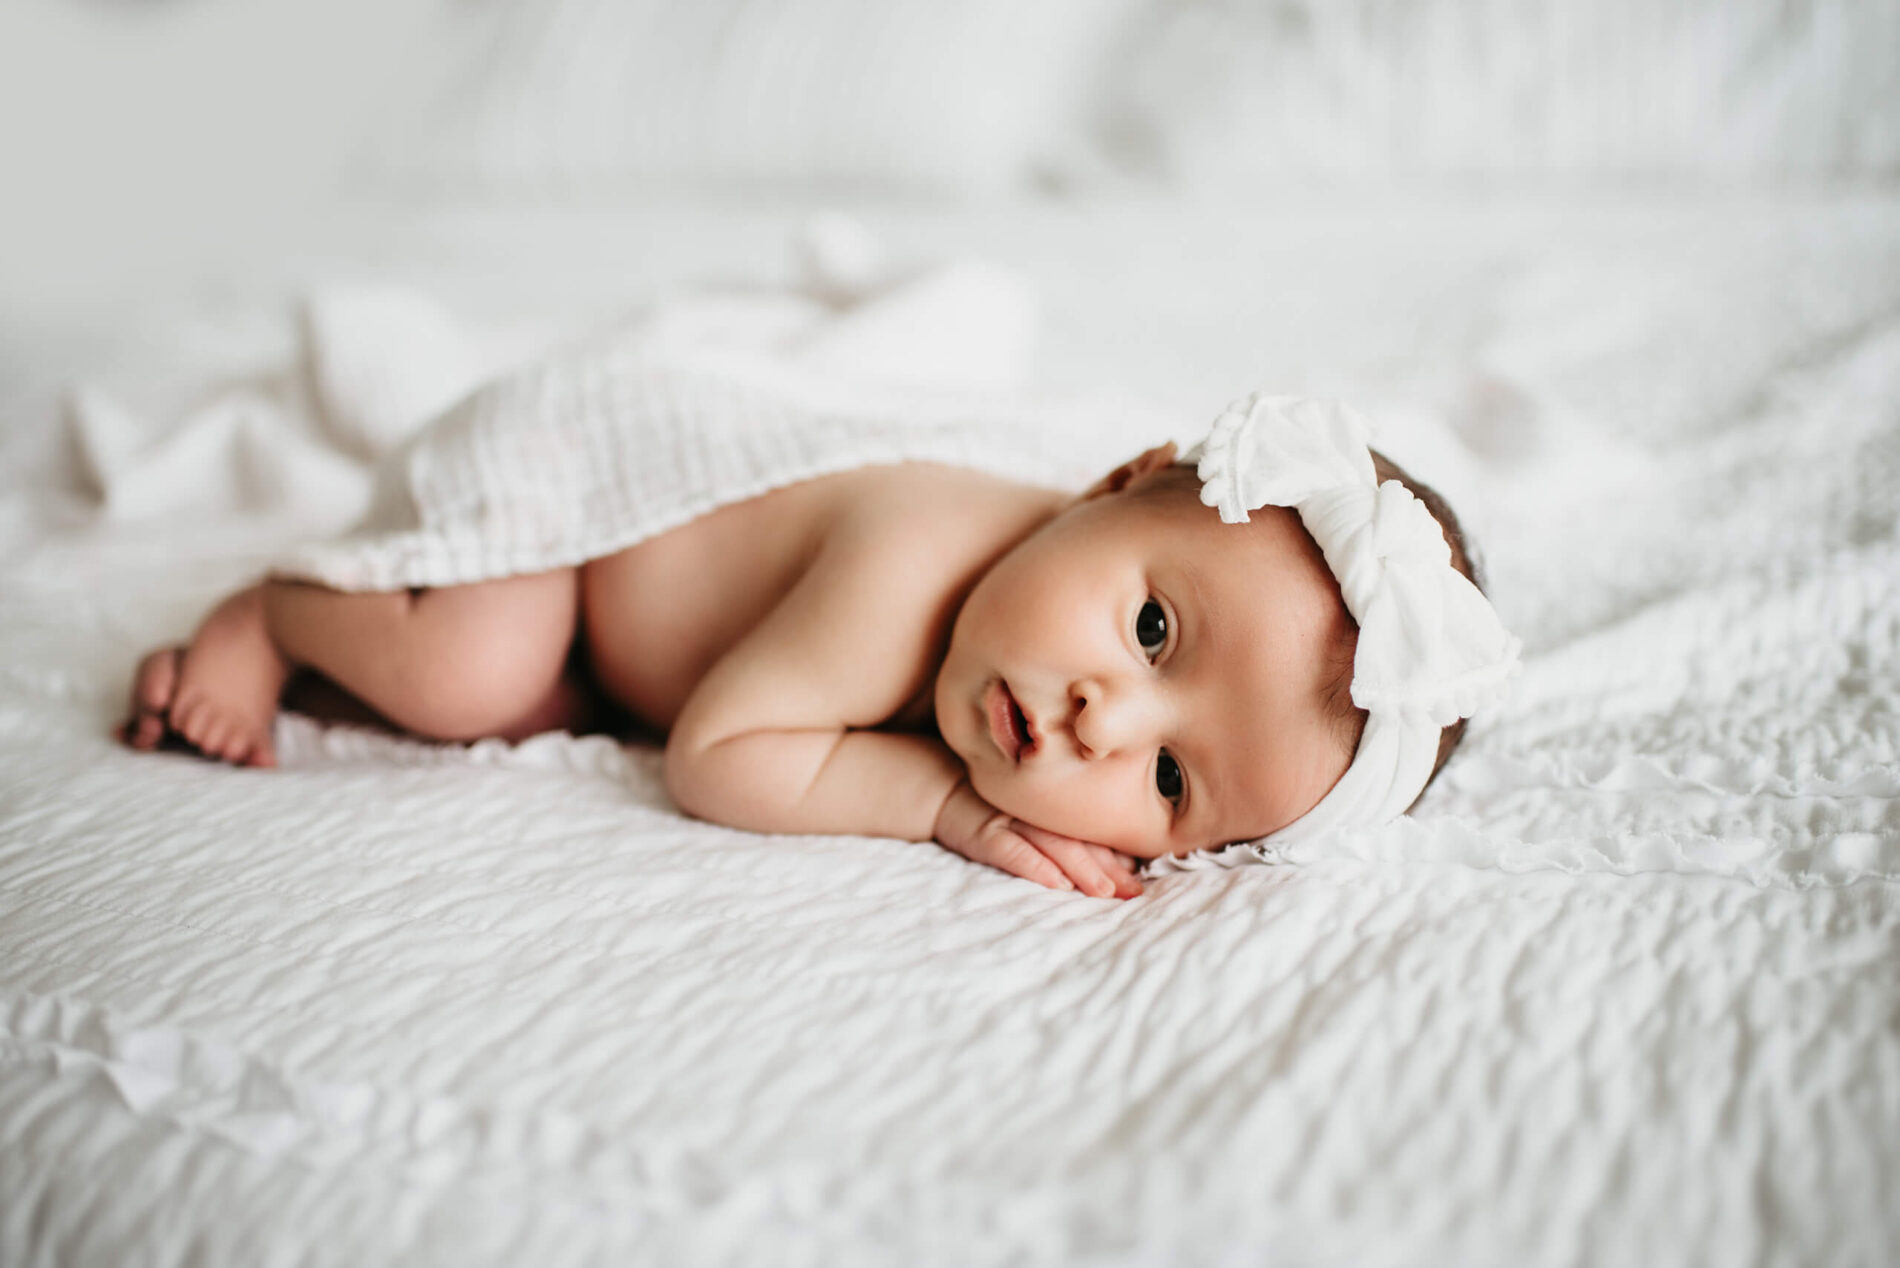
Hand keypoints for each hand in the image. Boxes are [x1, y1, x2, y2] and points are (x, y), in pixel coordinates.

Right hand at [933, 779, 1144, 898]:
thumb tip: (1129, 865)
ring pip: (1051, 844)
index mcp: (1056, 807)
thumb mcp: (1040, 819)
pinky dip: (1034, 866)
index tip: (1141, 878)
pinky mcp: (983, 833)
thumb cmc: (1000, 810)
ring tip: (1104, 890)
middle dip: (1108, 867)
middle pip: (1079, 839)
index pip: (1092, 832)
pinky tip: (1055, 883)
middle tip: (1132, 891)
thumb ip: (1079, 839)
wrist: (943, 788)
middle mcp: (1038, 811)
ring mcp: (1010, 820)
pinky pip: (1010, 850)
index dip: (1118, 855)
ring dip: (1080, 867)